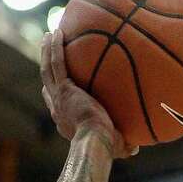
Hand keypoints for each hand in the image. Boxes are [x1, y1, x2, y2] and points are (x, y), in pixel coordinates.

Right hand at [40, 29, 136, 158]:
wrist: (96, 143)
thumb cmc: (107, 149)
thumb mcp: (116, 147)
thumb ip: (125, 145)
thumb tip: (136, 148)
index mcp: (65, 122)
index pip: (56, 104)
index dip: (53, 93)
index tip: (56, 84)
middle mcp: (58, 109)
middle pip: (48, 83)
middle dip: (46, 67)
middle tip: (47, 52)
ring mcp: (59, 98)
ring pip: (47, 70)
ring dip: (46, 52)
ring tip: (48, 35)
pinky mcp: (64, 89)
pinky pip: (57, 63)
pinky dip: (55, 47)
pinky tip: (57, 32)